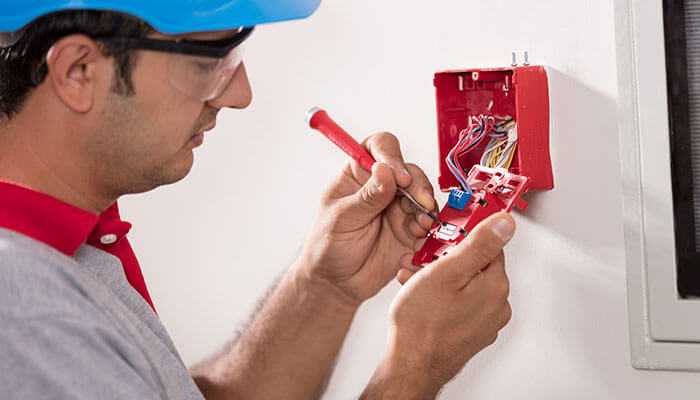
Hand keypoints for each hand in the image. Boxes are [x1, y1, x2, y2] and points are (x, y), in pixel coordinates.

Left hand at [297, 132, 437, 304]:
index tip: (399, 177)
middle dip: (418, 186)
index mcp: (358, 174)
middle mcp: (382, 186)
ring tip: (419, 226)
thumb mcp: (342, 219)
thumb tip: (385, 170)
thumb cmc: (327, 247)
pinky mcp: (411, 229)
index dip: (392, 156)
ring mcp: (398, 207)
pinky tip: (418, 239)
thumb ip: (366, 197)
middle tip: (420, 204)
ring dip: (426, 208)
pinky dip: (429, 229)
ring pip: (423, 196)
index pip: (379, 148)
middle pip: (409, 171)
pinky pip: (429, 223)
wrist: (337, 284)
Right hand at [378, 213, 514, 391]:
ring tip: (415, 281)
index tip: (444, 237)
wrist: (410, 366)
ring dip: (440, 278)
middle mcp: (497, 305)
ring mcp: (484, 322)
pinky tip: (421, 298)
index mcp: (495, 286)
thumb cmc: (422, 324)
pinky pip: (459, 304)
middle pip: (475, 266)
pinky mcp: (470, 333)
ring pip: (464, 285)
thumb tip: (506, 223)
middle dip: (446, 259)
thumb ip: (479, 244)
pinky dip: (442, 297)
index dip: (462, 237)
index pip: (489, 245)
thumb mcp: (446, 271)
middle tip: (423, 261)